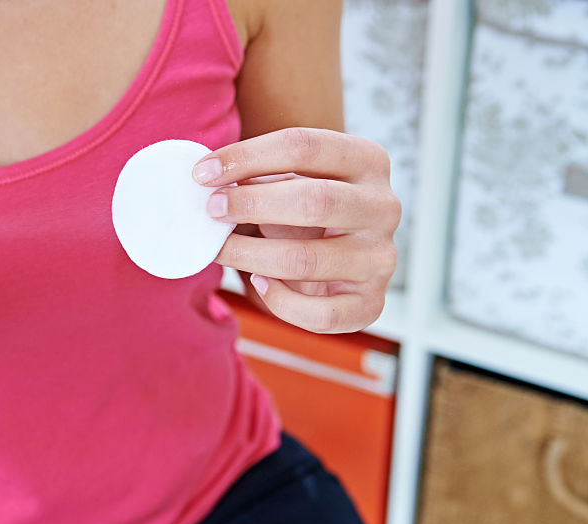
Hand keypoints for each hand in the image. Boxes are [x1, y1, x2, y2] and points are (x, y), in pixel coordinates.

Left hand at [193, 128, 399, 332]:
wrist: (339, 258)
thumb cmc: (304, 211)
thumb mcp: (289, 180)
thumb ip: (258, 174)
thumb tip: (207, 178)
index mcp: (368, 161)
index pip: (305, 147)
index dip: (247, 157)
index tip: (203, 172)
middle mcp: (384, 208)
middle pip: (314, 201)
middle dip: (251, 204)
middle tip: (212, 210)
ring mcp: (381, 258)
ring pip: (307, 260)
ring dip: (250, 255)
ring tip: (220, 248)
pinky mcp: (371, 303)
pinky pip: (320, 313)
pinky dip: (279, 301)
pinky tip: (258, 283)